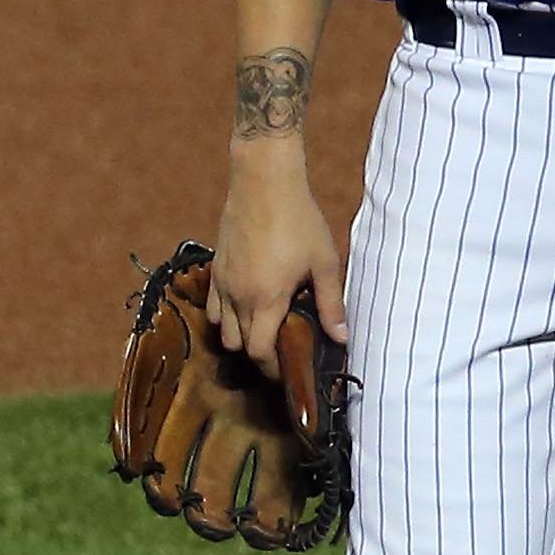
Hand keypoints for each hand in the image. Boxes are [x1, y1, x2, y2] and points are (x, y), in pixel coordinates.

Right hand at [213, 147, 347, 352]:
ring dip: (239, 336)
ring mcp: (223, 283)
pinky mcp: (216, 269)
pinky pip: (213, 306)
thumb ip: (331, 304)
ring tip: (263, 328)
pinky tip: (246, 305)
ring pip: (222, 329)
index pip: (260, 352)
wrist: (264, 183)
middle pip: (238, 345)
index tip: (288, 371)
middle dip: (258, 355)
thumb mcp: (324, 263)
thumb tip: (341, 338)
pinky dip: (225, 316)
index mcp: (266, 300)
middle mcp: (239, 297)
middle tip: (281, 350)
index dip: (273, 368)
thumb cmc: (299, 220)